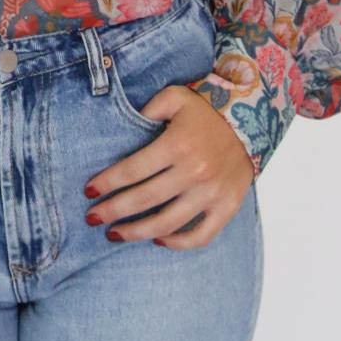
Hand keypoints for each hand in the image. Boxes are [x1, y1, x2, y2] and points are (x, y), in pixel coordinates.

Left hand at [84, 84, 255, 248]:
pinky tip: (158, 239)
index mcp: (177, 144)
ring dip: (137, 232)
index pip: (132, 170)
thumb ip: (147, 110)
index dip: (107, 183)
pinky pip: (201, 236)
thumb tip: (122, 131)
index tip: (88, 192)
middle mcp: (195, 172)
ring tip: (115, 234)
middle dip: (113, 211)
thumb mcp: (174, 97)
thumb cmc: (205, 109)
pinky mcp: (227, 207)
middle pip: (144, 200)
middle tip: (92, 218)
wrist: (252, 119)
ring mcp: (212, 193)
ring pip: (167, 223)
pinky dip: (178, 243)